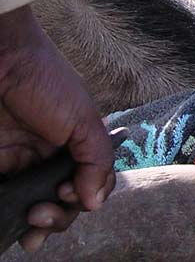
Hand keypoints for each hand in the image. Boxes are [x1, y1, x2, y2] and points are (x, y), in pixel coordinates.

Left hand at [0, 5, 115, 251]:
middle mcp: (49, 157)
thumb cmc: (46, 81)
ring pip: (33, 207)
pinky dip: (9, 214)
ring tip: (31, 220)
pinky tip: (12, 221)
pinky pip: (4, 198)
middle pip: (63, 202)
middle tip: (43, 211)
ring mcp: (19, 163)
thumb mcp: (84, 119)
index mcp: (76, 145)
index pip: (91, 184)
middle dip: (59, 215)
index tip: (69, 191)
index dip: (86, 196)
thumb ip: (97, 161)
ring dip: (37, 223)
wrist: (1, 59)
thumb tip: (95, 204)